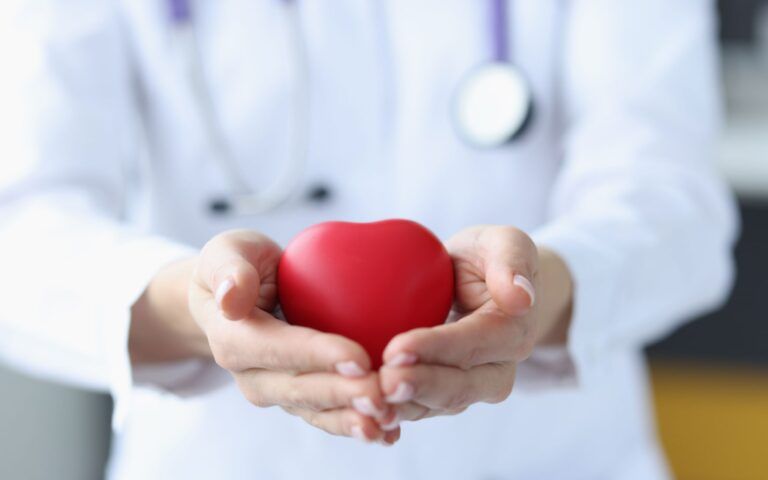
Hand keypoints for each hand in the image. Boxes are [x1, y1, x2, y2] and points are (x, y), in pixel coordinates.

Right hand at [137, 229, 398, 444]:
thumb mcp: (227, 253)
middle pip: (300, 390)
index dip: (317, 356)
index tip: (358, 358)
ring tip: (388, 422)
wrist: (234, 297)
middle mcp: (253, 375)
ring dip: (351, 420)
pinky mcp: (298, 398)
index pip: (278, 349)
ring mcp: (276, 391)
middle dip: (342, 395)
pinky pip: (327, 415)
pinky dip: (357, 425)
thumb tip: (232, 298)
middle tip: (382, 395)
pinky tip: (390, 432)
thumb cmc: (237, 266)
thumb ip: (228, 269)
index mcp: (234, 339)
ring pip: (315, 411)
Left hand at [377, 225, 569, 428]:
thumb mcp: (503, 242)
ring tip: (367, 400)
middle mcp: (496, 370)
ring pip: (435, 406)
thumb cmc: (487, 257)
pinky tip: (363, 408)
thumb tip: (521, 297)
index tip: (397, 347)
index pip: (473, 344)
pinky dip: (392, 411)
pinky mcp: (442, 397)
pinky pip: (417, 408)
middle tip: (382, 382)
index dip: (437, 348)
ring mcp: (469, 388)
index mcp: (513, 333)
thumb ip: (512, 261)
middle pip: (458, 387)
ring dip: (401, 407)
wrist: (478, 283)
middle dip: (418, 387)